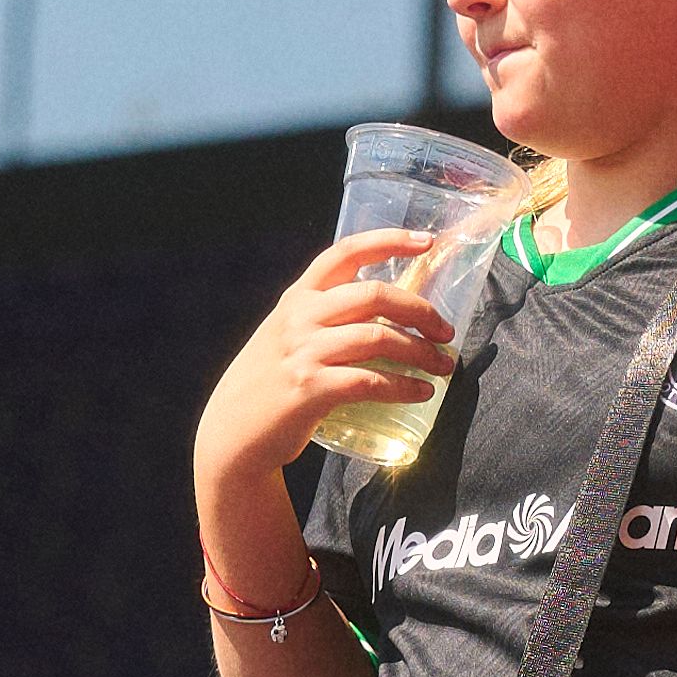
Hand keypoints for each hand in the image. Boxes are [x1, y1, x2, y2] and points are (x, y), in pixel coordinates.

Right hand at [196, 229, 462, 495]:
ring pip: (379, 339)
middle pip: (375, 296)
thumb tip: (381, 315)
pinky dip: (404, 387)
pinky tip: (422, 393)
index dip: (389, 241)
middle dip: (420, 311)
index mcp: (297, 298)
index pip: (346, 252)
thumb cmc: (267, 386)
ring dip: (421, 353)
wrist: (231, 435)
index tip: (426, 241)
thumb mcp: (285, 337)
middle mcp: (300, 318)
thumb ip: (320, 320)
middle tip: (445, 332)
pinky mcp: (311, 389)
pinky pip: (371, 382)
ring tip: (444, 367)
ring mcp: (304, 353)